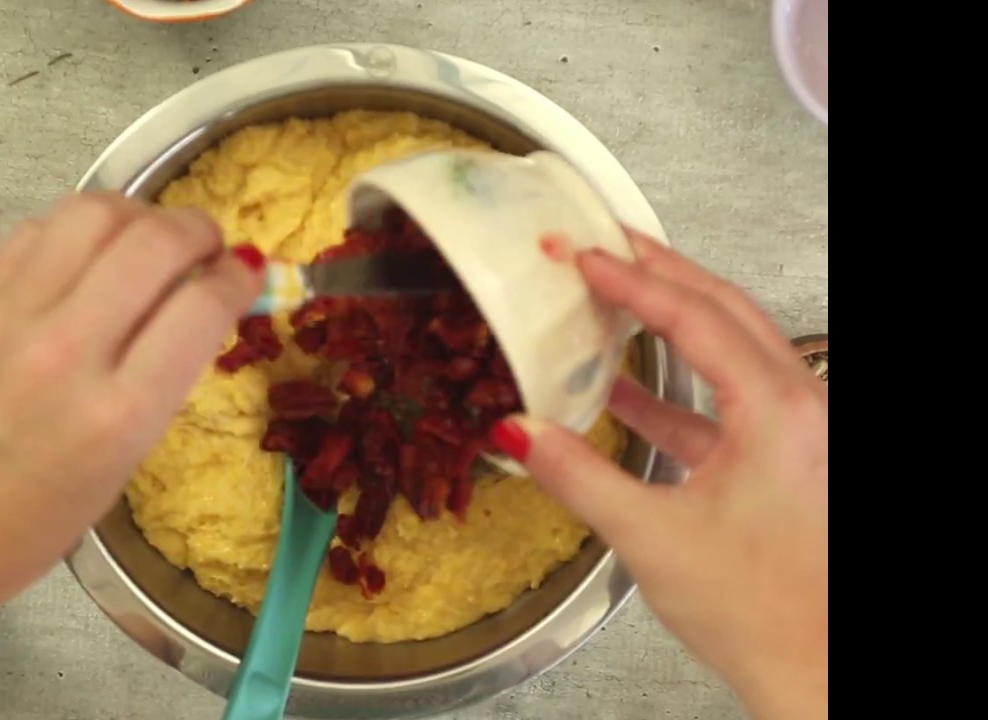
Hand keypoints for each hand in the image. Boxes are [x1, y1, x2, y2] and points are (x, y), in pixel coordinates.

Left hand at [0, 193, 263, 718]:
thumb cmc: (33, 523)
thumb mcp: (125, 463)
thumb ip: (164, 377)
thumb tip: (205, 302)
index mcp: (119, 415)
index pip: (202, 305)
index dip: (239, 277)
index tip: (245, 275)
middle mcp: (66, 353)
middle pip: (156, 241)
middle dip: (200, 231)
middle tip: (209, 245)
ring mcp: (10, 318)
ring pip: (95, 213)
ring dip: (140, 213)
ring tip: (150, 236)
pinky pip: (37, 229)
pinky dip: (79, 227)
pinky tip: (90, 251)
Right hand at [490, 231, 826, 719]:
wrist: (817, 673)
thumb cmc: (760, 611)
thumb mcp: (650, 537)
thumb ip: (578, 475)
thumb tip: (516, 431)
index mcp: (776, 411)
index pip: (692, 317)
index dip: (629, 281)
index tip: (579, 253)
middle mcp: (798, 407)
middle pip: (724, 309)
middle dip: (659, 270)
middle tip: (603, 238)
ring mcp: (796, 432)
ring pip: (730, 346)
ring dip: (670, 318)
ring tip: (612, 292)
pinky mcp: (782, 459)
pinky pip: (725, 398)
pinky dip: (675, 385)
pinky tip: (622, 389)